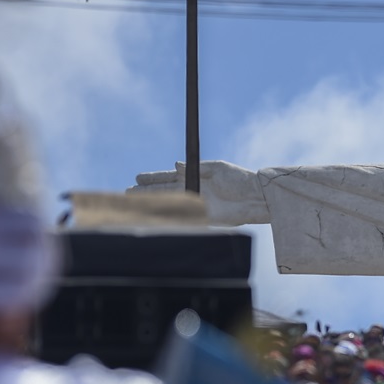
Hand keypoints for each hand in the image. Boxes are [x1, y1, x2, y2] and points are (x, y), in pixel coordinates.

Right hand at [131, 160, 269, 224]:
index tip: (138, 178)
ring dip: (154, 204)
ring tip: (136, 203)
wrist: (255, 197)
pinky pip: (183, 218)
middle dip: (147, 192)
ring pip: (170, 204)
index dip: (154, 178)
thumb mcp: (218, 168)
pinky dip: (169, 217)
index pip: (170, 177)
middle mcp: (194, 191)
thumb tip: (175, 164)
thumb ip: (197, 167)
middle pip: (165, 191)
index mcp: (196, 176)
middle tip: (128, 192)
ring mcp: (197, 205)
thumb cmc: (239, 179)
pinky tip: (156, 216)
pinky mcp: (203, 219)